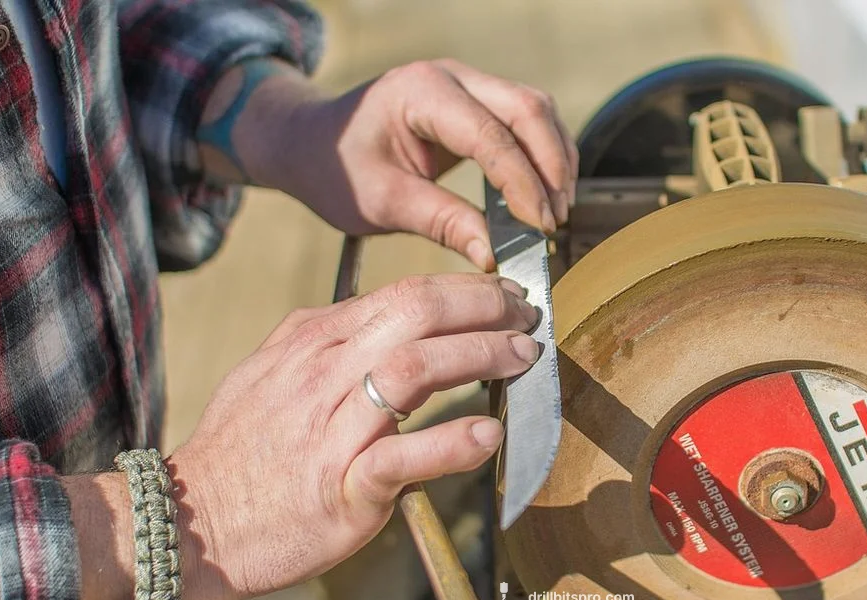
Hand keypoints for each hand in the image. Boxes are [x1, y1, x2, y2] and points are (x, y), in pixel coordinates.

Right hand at [167, 273, 537, 599]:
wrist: (190, 522)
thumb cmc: (239, 451)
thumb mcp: (270, 371)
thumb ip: (324, 339)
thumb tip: (377, 314)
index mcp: (312, 341)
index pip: (402, 294)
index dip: (463, 289)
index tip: (501, 296)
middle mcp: (322, 374)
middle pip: (415, 314)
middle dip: (482, 307)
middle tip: (525, 317)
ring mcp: (331, 430)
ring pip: (414, 370)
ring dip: (480, 357)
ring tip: (521, 358)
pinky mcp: (341, 486)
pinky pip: (401, 456)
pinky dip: (450, 442)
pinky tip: (488, 433)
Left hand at [235, 59, 578, 270]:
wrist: (312, 142)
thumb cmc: (335, 168)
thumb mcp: (380, 202)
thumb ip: (441, 222)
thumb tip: (493, 255)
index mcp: (421, 92)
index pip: (491, 135)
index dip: (522, 183)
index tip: (539, 227)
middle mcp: (451, 77)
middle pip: (528, 109)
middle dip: (551, 167)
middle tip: (555, 221)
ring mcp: (468, 84)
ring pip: (536, 109)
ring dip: (554, 159)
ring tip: (555, 212)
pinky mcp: (477, 101)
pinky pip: (527, 118)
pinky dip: (543, 154)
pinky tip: (544, 193)